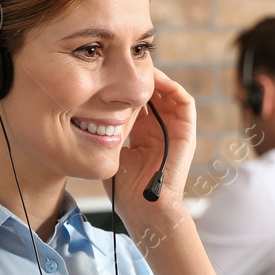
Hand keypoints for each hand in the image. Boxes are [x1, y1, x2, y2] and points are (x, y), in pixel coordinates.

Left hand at [112, 68, 194, 229]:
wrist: (145, 210)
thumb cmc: (125, 191)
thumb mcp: (110, 154)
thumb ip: (105, 134)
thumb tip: (88, 113)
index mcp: (142, 135)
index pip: (136, 102)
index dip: (125, 87)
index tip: (110, 74)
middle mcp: (159, 131)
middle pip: (153, 94)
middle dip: (140, 78)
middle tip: (126, 64)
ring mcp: (174, 132)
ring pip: (170, 94)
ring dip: (158, 79)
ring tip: (142, 68)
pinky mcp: (186, 134)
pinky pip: (186, 103)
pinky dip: (174, 88)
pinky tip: (157, 81)